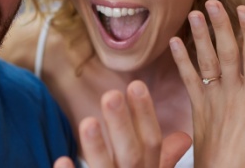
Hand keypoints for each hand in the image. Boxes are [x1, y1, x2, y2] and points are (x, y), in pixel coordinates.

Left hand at [53, 81, 191, 167]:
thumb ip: (164, 161)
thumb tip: (182, 135)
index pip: (152, 144)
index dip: (145, 115)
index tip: (136, 84)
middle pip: (133, 156)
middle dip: (122, 126)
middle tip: (110, 95)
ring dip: (98, 149)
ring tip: (86, 122)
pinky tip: (61, 160)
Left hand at [172, 0, 244, 166]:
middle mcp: (232, 94)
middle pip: (227, 52)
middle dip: (221, 26)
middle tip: (214, 2)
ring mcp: (213, 99)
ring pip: (206, 61)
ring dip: (200, 37)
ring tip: (195, 13)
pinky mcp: (198, 108)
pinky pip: (188, 79)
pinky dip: (181, 60)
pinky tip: (174, 42)